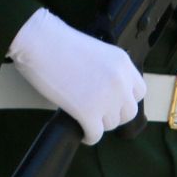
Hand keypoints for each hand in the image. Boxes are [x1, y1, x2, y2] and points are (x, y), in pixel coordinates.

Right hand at [8, 9, 144, 144]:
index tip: (113, 101)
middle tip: (98, 112)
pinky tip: (82, 132)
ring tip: (85, 119)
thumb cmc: (56, 41)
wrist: (37, 41)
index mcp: (123, 63)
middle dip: (113, 114)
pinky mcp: (87, 112)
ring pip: (111, 124)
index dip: (125, 99)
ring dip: (98, 124)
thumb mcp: (95, 51)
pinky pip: (95, 134)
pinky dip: (89, 136)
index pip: (139, 92)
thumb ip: (107, 70)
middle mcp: (120, 82)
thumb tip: (104, 90)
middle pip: (128, 112)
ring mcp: (106, 98)